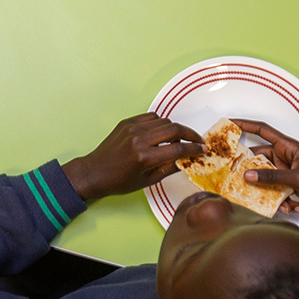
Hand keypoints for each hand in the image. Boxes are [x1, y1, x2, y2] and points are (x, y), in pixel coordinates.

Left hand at [62, 114, 205, 200]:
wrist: (94, 172)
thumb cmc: (119, 181)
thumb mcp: (148, 180)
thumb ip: (170, 168)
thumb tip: (187, 159)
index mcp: (144, 157)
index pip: (178, 149)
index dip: (195, 149)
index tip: (203, 150)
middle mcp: (138, 139)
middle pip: (174, 129)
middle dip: (190, 134)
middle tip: (198, 141)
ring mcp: (131, 129)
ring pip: (163, 121)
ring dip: (175, 128)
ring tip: (181, 138)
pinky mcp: (126, 123)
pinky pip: (150, 117)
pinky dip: (160, 123)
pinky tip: (163, 133)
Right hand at [235, 119, 298, 234]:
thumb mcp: (298, 179)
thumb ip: (272, 177)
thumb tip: (247, 176)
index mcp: (287, 147)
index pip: (262, 130)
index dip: (245, 125)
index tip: (229, 124)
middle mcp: (283, 157)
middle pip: (259, 159)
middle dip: (251, 171)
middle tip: (238, 178)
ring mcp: (285, 172)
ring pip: (265, 179)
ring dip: (270, 191)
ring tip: (280, 200)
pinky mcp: (288, 185)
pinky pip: (275, 191)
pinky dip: (281, 200)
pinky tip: (293, 206)